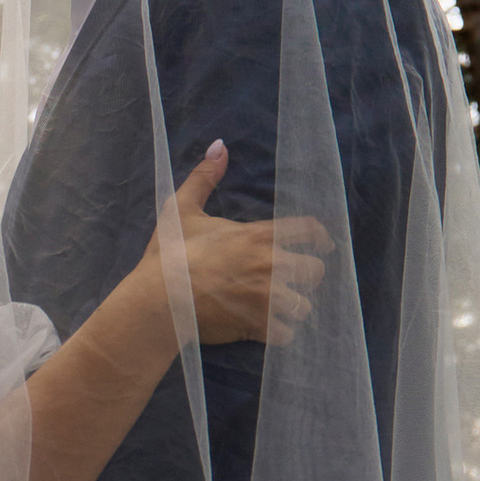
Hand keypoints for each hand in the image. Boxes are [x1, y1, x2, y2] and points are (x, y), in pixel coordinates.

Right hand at [147, 141, 329, 347]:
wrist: (157, 300)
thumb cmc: (169, 254)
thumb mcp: (181, 209)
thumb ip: (204, 177)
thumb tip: (220, 145)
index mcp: (258, 235)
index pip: (309, 230)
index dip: (320, 238)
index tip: (322, 246)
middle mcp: (270, 265)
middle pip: (315, 272)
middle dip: (306, 277)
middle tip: (291, 282)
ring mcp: (267, 298)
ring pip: (304, 306)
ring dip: (293, 308)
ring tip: (279, 310)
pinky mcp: (257, 326)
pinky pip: (287, 335)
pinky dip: (279, 334)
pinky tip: (266, 330)